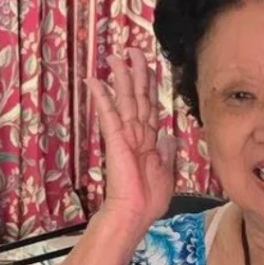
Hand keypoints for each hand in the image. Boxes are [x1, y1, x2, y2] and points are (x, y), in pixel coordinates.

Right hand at [91, 48, 178, 230]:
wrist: (135, 213)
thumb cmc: (148, 200)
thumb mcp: (166, 171)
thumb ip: (167, 151)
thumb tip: (169, 136)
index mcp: (149, 140)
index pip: (149, 105)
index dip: (149, 85)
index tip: (146, 67)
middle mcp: (137, 133)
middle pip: (137, 96)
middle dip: (135, 72)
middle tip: (131, 51)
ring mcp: (125, 135)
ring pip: (124, 99)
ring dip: (120, 77)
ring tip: (115, 57)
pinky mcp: (116, 140)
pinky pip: (108, 114)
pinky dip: (101, 97)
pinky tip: (94, 82)